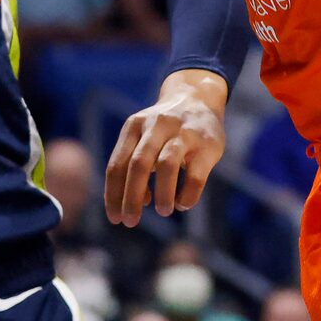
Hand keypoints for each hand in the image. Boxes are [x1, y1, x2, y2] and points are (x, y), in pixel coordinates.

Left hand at [106, 70, 228, 226]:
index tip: (115, 218)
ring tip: (163, 211)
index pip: (117, 165)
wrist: (198, 97)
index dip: (113, 195)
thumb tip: (136, 202)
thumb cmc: (164, 130)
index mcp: (134, 126)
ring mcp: (184, 132)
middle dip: (132, 198)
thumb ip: (134, 165)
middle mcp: (157, 125)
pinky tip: (183, 203)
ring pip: (167, 165)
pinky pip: (195, 175)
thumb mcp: (143, 137)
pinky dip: (187, 195)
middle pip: (138, 164)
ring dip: (162, 195)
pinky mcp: (207, 144)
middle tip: (131, 222)